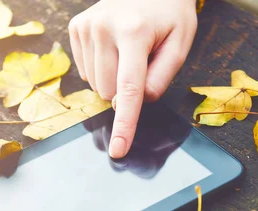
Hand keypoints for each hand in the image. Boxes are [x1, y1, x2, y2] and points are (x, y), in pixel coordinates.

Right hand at [69, 0, 197, 157]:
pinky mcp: (76, 27)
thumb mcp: (181, 44)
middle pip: (110, 93)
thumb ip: (160, 78)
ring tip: (128, 50)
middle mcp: (104, 27)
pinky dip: (102, 69)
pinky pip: (86, 72)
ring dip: (114, 79)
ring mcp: (86, 26)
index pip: (128, 90)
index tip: (118, 150)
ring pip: (96, 85)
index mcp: (134, 32)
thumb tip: (133, 104)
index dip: (124, 125)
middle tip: (142, 61)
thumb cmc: (169, 14)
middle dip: (126, 90)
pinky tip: (113, 48)